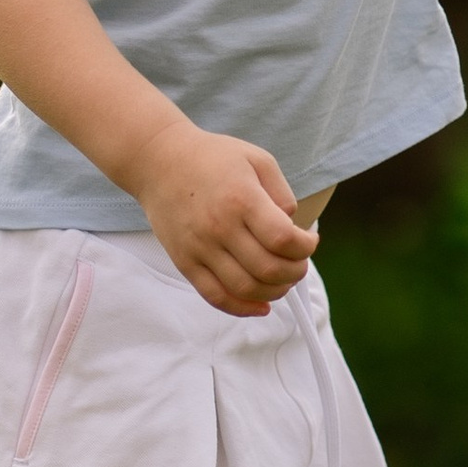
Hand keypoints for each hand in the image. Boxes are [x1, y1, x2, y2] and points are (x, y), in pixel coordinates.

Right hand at [133, 119, 317, 314]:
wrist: (159, 161)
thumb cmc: (212, 158)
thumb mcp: (256, 159)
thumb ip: (282, 193)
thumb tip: (293, 226)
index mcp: (242, 199)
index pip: (284, 239)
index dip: (305, 247)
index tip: (309, 241)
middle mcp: (220, 227)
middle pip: (268, 269)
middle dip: (295, 272)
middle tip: (298, 263)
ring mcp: (200, 248)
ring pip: (245, 288)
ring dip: (274, 292)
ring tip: (282, 280)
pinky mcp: (185, 262)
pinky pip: (215, 296)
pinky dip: (242, 308)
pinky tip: (261, 305)